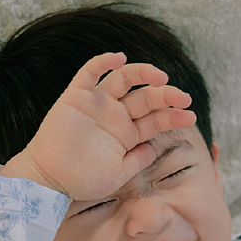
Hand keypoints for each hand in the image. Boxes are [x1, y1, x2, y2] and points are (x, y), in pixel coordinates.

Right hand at [5, 51, 192, 209]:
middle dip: (166, 95)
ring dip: (143, 74)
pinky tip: (119, 57)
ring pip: (124, 79)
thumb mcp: (117, 176)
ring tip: (160, 77)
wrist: (49, 181)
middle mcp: (115, 115)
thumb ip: (137, 161)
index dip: (173, 115)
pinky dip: (104, 62)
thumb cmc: (82, 182)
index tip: (190, 116)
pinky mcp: (76, 96)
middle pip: (145, 97)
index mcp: (127, 134)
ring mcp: (97, 104)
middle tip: (182, 97)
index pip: (155, 119)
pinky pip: (90, 72)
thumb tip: (154, 149)